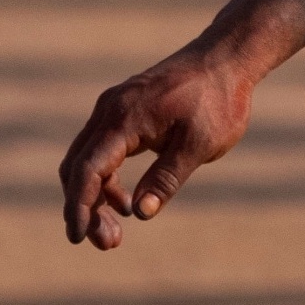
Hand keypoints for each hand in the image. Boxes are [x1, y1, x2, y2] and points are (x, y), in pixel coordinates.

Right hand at [60, 47, 256, 249]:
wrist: (226, 60)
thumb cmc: (218, 102)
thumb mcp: (198, 145)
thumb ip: (167, 178)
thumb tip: (141, 213)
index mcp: (124, 119)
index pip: (88, 170)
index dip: (79, 206)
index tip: (77, 237)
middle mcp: (109, 111)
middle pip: (79, 168)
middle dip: (85, 208)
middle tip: (108, 243)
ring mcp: (114, 109)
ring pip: (87, 161)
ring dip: (96, 197)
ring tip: (117, 231)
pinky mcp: (123, 111)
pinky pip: (102, 150)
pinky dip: (108, 179)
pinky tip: (127, 203)